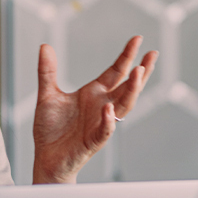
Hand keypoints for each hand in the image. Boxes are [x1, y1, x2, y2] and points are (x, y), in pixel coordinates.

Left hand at [31, 36, 156, 183]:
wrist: (46, 158)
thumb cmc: (51, 129)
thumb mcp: (47, 95)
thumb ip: (47, 71)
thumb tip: (45, 46)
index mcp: (94, 94)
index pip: (115, 72)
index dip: (126, 56)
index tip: (137, 39)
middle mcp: (102, 106)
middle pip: (127, 87)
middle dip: (140, 71)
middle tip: (152, 55)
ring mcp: (100, 123)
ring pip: (122, 106)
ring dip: (131, 91)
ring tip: (138, 73)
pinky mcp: (93, 141)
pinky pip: (104, 131)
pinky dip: (108, 120)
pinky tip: (109, 109)